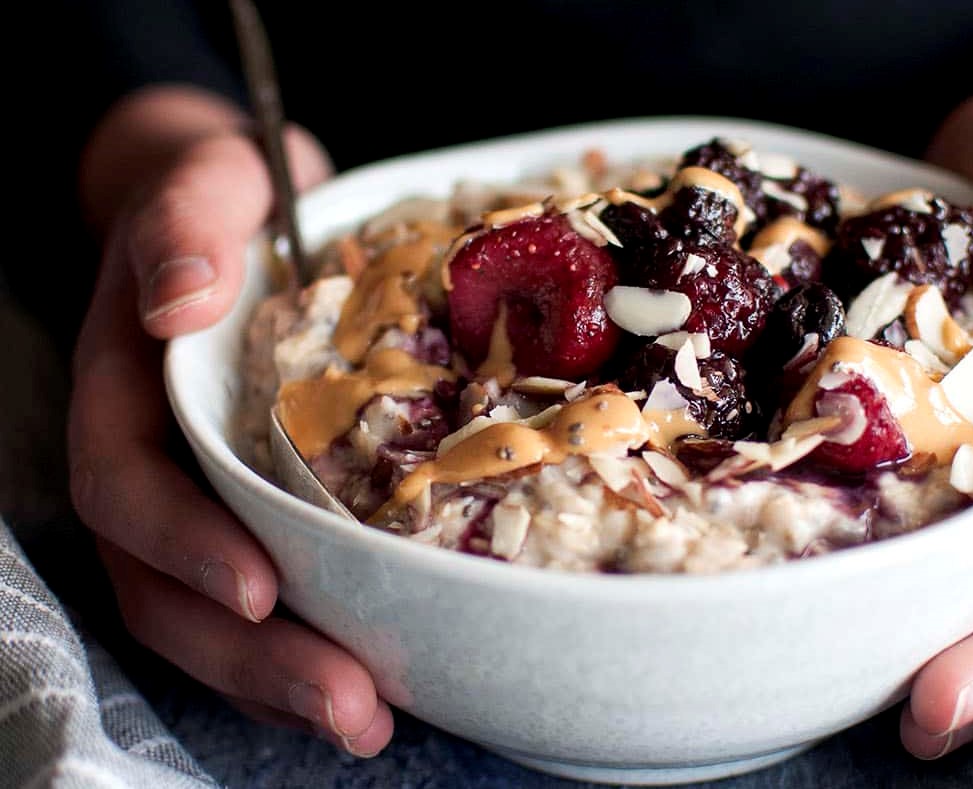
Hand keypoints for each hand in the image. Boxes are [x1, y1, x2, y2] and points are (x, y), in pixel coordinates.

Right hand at [68, 89, 395, 755]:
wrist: (243, 207)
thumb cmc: (223, 196)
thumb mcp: (205, 184)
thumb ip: (184, 225)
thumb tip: (179, 299)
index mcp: (127, 393)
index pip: (127, 488)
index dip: (180, 547)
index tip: (257, 590)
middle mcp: (157, 459)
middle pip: (169, 584)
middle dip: (250, 654)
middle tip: (348, 706)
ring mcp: (204, 493)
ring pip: (212, 611)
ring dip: (283, 677)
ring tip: (369, 722)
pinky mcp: (258, 507)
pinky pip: (265, 593)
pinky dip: (308, 644)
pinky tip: (377, 682)